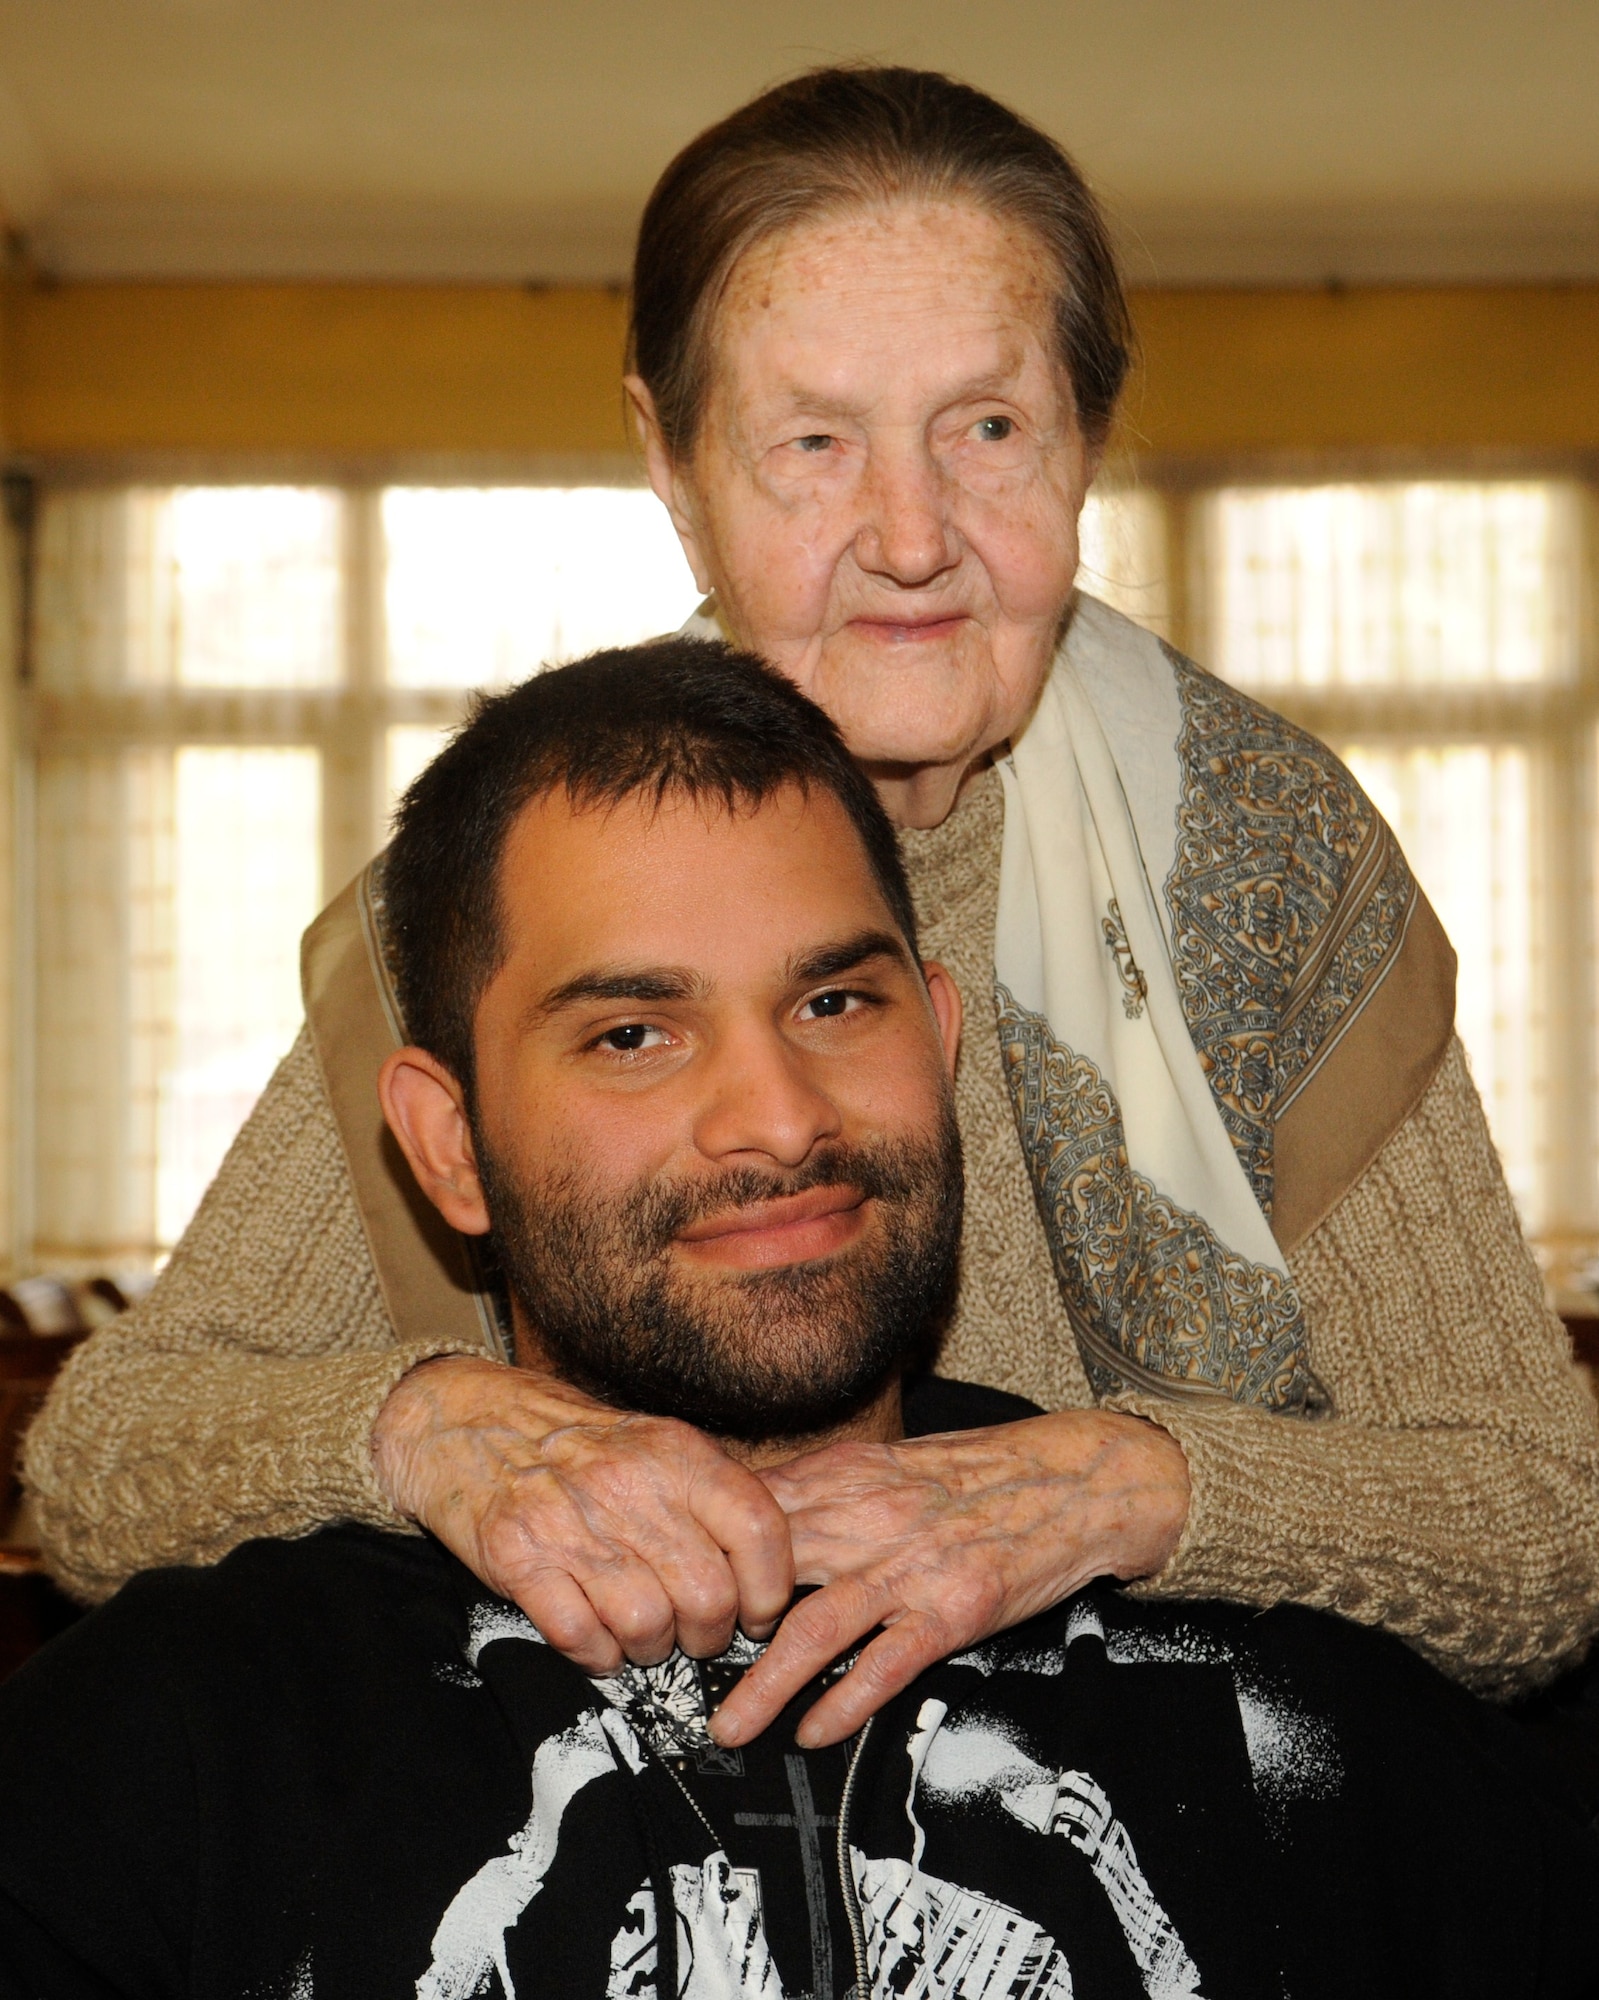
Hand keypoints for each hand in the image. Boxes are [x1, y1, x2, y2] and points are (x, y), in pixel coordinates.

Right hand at [372, 1355, 793, 1673]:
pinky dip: (598, 1655)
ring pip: (650, 1627)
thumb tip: (771, 1567)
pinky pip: (582, 1639)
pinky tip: (599, 1638)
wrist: (471, 1423)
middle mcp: (629, 1484)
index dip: (770, 1589)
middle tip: (693, 1631)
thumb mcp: (656, 1443)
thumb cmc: (578, 1446)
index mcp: (676, 1452)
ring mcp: (571, 1523)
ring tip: (643, 1632)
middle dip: (708, 1634)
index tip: (757, 1612)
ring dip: (652, 1648)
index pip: (759, 1530)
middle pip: (709, 1596)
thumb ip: (710, 1496)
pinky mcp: (518, 1559)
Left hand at [710, 1409, 1189, 1749]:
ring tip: (727, 1727)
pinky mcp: (954, 1608)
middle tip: (669, 1675)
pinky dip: (843, 1703)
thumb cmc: (980, 1474)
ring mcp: (912, 1565)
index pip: (748, 1515)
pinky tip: (812, 1732)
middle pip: (765, 1575)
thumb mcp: (892, 1463)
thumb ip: (825, 1491)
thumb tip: (749, 1516)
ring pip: (815, 1627)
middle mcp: (870, 1516)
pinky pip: (886, 1663)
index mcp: (848, 1474)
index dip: (699, 1558)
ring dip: (762, 1684)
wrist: (1077, 1478)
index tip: (664, 1594)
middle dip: (711, 1629)